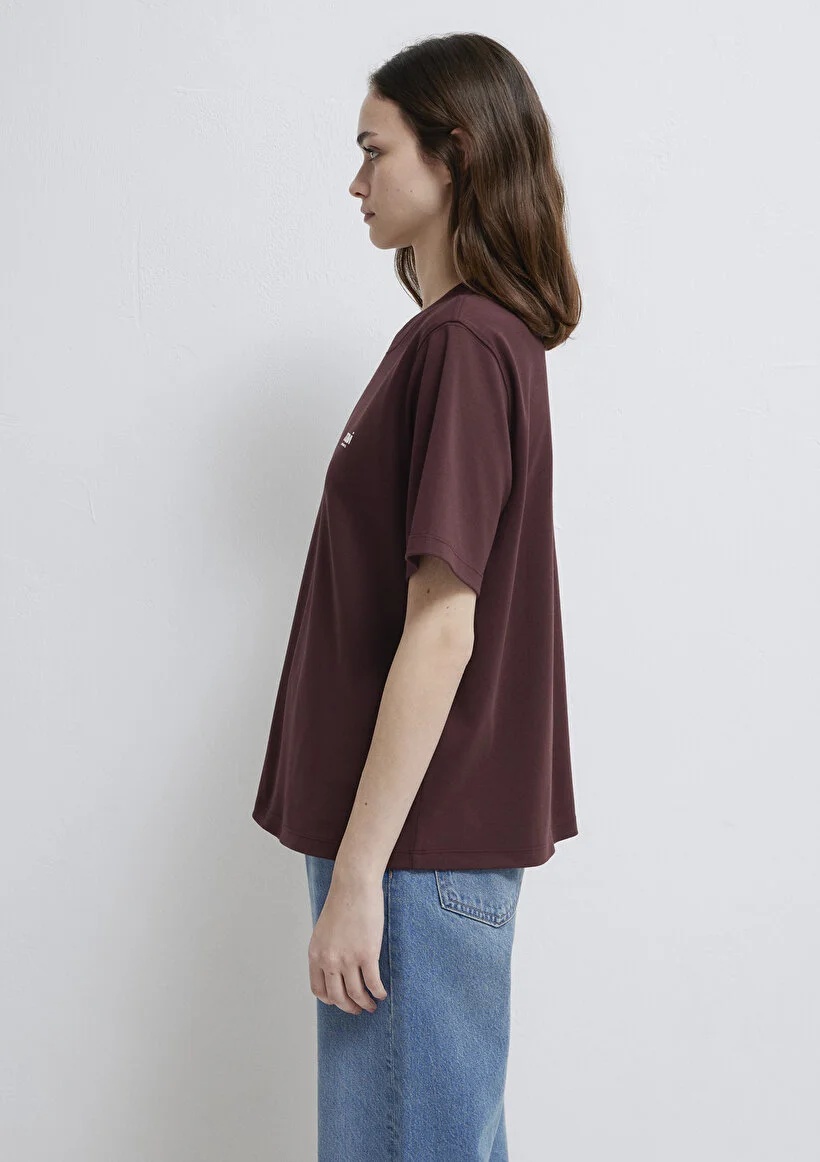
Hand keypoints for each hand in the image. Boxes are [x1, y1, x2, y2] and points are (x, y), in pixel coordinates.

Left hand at [308, 872, 388, 1014]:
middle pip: (337, 997)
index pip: (319, 989)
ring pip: (356, 994)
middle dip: (349, 1007)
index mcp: (316, 954)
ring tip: (372, 1005)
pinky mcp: (367, 954)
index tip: (341, 1001)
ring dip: (365, 1004)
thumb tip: (335, 967)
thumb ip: (327, 950)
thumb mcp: (324, 930)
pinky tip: (382, 993)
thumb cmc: (342, 902)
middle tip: (359, 1009)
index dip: (331, 1000)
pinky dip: (378, 992)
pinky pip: (372, 983)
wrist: (353, 885)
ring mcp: (347, 959)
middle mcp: (329, 960)